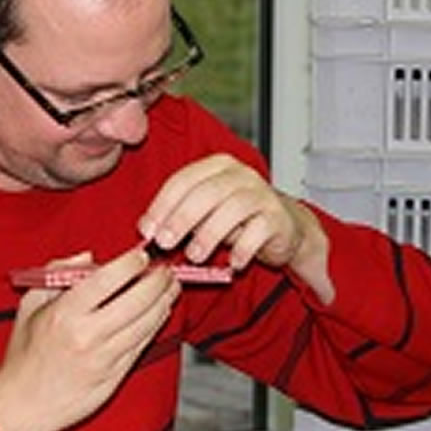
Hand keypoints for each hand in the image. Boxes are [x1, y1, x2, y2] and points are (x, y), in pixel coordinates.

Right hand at [0, 247, 179, 430]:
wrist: (22, 406)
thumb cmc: (24, 356)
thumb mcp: (29, 306)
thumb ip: (57, 274)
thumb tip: (88, 257)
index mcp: (64, 313)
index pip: (107, 279)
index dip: (131, 263)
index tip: (141, 255)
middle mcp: (87, 335)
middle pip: (136, 300)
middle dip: (158, 281)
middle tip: (166, 270)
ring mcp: (104, 358)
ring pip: (146, 324)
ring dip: (163, 302)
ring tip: (170, 288)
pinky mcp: (114, 377)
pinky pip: (142, 345)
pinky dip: (155, 326)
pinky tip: (159, 313)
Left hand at [137, 154, 332, 301]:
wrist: (283, 228)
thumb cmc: (237, 220)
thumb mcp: (204, 213)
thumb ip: (178, 215)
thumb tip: (146, 229)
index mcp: (217, 167)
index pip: (184, 180)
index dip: (162, 205)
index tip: (147, 230)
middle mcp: (241, 175)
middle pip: (207, 192)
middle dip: (181, 218)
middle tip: (165, 243)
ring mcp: (262, 194)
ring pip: (233, 208)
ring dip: (209, 234)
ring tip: (194, 255)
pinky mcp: (278, 217)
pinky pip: (259, 231)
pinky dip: (243, 249)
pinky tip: (232, 263)